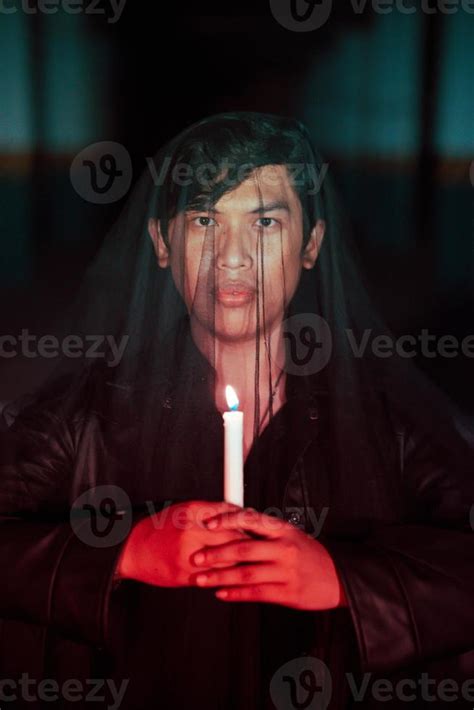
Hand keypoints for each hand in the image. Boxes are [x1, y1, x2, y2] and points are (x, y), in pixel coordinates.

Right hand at [115, 500, 250, 586]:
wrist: (133, 549)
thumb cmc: (161, 527)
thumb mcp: (186, 509)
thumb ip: (214, 511)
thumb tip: (242, 513)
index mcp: (192, 513)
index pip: (231, 518)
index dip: (249, 525)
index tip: (260, 529)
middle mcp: (190, 534)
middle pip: (232, 540)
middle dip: (250, 546)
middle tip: (263, 548)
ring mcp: (187, 557)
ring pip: (226, 562)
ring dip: (241, 563)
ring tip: (254, 563)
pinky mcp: (185, 577)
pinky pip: (214, 578)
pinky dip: (226, 577)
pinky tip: (234, 576)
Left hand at [190, 507, 347, 609]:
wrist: (340, 576)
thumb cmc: (308, 554)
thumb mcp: (290, 535)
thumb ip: (263, 532)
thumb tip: (231, 523)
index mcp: (282, 530)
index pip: (250, 520)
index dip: (226, 520)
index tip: (206, 524)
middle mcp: (284, 548)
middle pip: (242, 549)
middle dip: (215, 554)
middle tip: (195, 558)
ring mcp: (286, 571)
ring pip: (245, 574)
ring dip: (219, 577)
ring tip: (200, 579)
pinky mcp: (288, 593)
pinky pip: (256, 593)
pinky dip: (236, 594)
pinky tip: (221, 594)